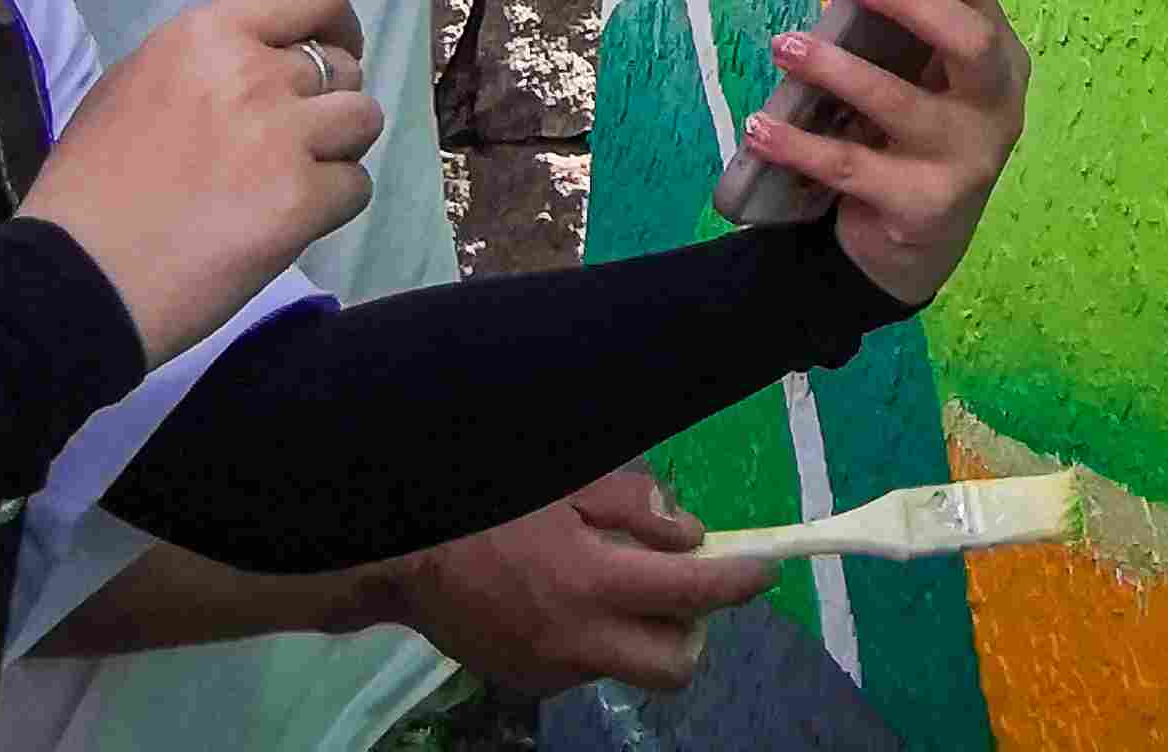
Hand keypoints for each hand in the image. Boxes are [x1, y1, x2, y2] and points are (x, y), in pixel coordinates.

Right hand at [22, 0, 377, 361]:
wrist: (72, 278)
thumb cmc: (87, 189)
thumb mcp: (131, 86)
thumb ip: (203, 64)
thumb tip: (259, 60)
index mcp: (206, 35)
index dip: (338, 26)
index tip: (334, 52)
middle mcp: (253, 73)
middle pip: (343, 67)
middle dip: (328, 102)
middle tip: (292, 141)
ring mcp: (282, 136)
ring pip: (364, 121)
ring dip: (338, 150)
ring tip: (294, 180)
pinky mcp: (301, 200)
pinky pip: (356, 187)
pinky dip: (332, 205)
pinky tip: (288, 222)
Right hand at [386, 469, 771, 694]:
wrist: (401, 556)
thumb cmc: (489, 505)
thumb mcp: (567, 482)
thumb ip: (637, 506)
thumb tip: (691, 536)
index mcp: (592, 582)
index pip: (693, 593)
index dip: (740, 580)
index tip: (766, 567)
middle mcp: (577, 640)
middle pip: (674, 667)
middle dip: (694, 631)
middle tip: (681, 591)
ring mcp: (550, 671)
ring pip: (627, 666)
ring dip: (639, 632)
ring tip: (607, 584)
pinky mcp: (526, 684)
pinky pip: (584, 666)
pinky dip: (592, 638)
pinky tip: (557, 599)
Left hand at [731, 0, 1030, 309]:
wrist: (916, 247)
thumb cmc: (913, 141)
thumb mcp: (923, 85)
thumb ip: (908, 39)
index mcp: (1000, 66)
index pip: (978, 3)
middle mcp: (997, 110)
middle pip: (969, 44)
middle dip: (911, 3)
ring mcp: (967, 162)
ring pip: (900, 105)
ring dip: (836, 70)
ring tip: (785, 46)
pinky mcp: (925, 208)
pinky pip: (852, 168)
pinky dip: (800, 145)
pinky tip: (761, 127)